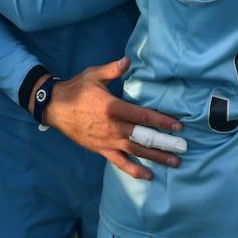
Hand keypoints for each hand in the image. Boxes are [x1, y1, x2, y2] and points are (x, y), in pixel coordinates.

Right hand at [42, 57, 182, 180]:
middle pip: (143, 137)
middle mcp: (112, 127)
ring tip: (174, 162)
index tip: (178, 126)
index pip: (143, 116)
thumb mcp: (93, 75)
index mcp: (112, 107)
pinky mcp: (101, 150)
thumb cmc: (76, 89)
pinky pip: (120, 163)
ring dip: (156, 157)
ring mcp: (107, 141)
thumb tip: (127, 61)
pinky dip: (134, 170)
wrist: (54, 107)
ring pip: (136, 151)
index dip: (162, 121)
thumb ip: (112, 70)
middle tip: (183, 148)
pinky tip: (149, 176)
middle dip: (165, 143)